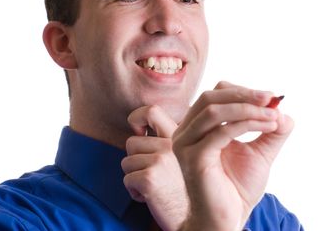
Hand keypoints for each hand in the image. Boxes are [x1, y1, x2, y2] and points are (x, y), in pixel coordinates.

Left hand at [121, 105, 188, 230]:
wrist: (202, 220)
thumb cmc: (190, 190)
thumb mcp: (187, 158)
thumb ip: (174, 141)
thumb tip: (143, 128)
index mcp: (181, 136)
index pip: (151, 111)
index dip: (138, 116)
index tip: (140, 129)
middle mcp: (172, 143)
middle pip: (132, 141)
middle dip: (136, 159)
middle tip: (152, 172)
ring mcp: (161, 159)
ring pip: (127, 161)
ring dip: (135, 176)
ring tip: (154, 185)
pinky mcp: (151, 178)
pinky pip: (128, 179)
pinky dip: (134, 192)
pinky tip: (151, 197)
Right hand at [172, 81, 293, 230]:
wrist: (227, 219)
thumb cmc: (237, 188)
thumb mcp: (260, 152)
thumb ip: (270, 130)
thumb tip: (282, 109)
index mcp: (197, 127)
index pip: (214, 95)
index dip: (241, 91)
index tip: (270, 97)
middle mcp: (186, 132)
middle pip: (210, 97)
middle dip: (244, 94)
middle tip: (271, 99)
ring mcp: (186, 144)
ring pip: (214, 111)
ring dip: (248, 108)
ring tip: (273, 115)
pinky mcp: (193, 158)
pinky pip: (221, 132)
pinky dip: (248, 124)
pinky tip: (268, 127)